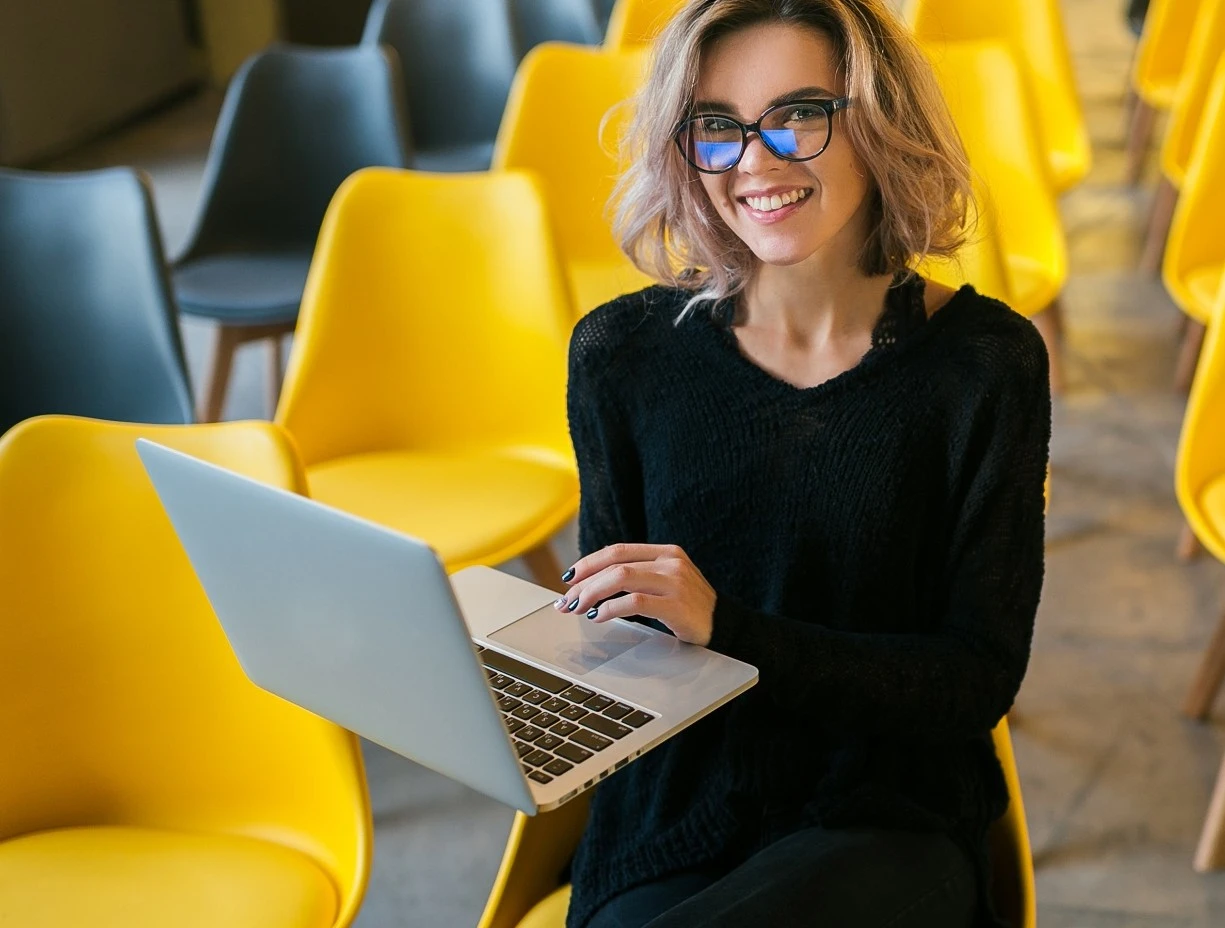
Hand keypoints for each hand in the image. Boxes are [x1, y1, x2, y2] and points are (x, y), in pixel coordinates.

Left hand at [554, 543, 715, 645]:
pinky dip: (610, 609)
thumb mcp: (667, 582)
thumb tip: (592, 584)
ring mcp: (675, 582)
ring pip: (621, 577)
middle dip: (584, 581)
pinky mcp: (676, 605)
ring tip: (578, 608)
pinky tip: (599, 617)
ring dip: (592, 594)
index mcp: (666, 552)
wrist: (724, 627)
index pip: (618, 550)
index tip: (569, 577)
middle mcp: (671, 562)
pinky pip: (634, 602)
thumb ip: (639, 576)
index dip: (589, 562)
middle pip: (615, 563)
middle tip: (567, 599)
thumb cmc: (689, 608)